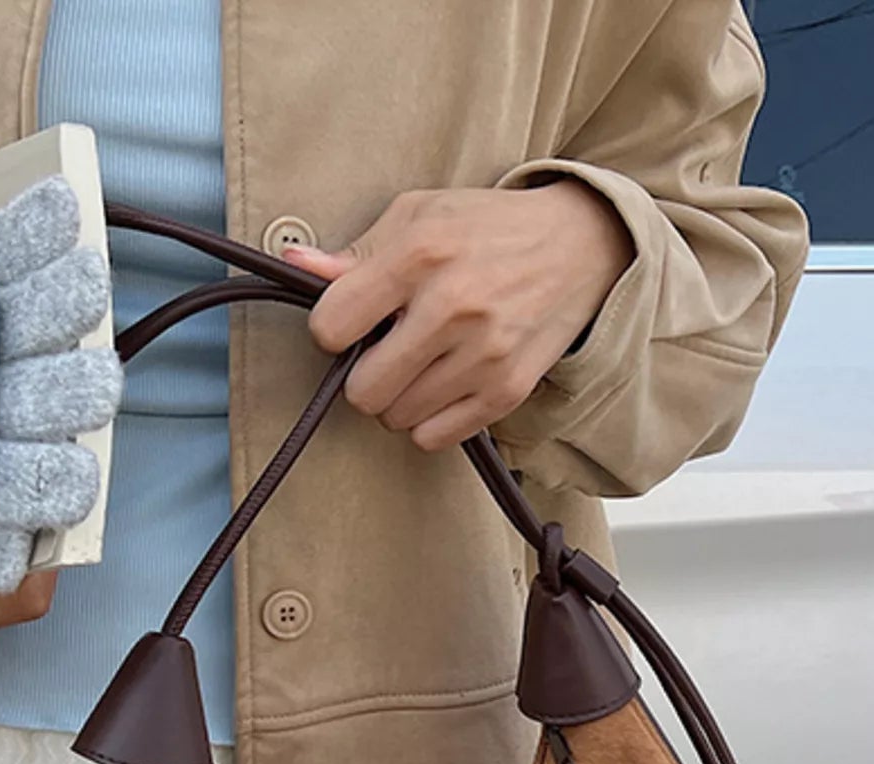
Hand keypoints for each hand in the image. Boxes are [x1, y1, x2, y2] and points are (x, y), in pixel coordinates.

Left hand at [283, 181, 632, 450]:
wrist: (578, 247)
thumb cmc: (489, 229)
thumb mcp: (420, 215)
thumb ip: (356, 251)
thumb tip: (295, 265)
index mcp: (421, 253)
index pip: (332, 327)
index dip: (332, 330)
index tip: (352, 323)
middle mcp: (453, 306)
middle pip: (362, 390)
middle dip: (363, 376)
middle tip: (386, 352)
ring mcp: (483, 355)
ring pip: (396, 417)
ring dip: (398, 398)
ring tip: (421, 364)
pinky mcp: (506, 391)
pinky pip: (434, 437)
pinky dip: (428, 420)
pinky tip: (442, 386)